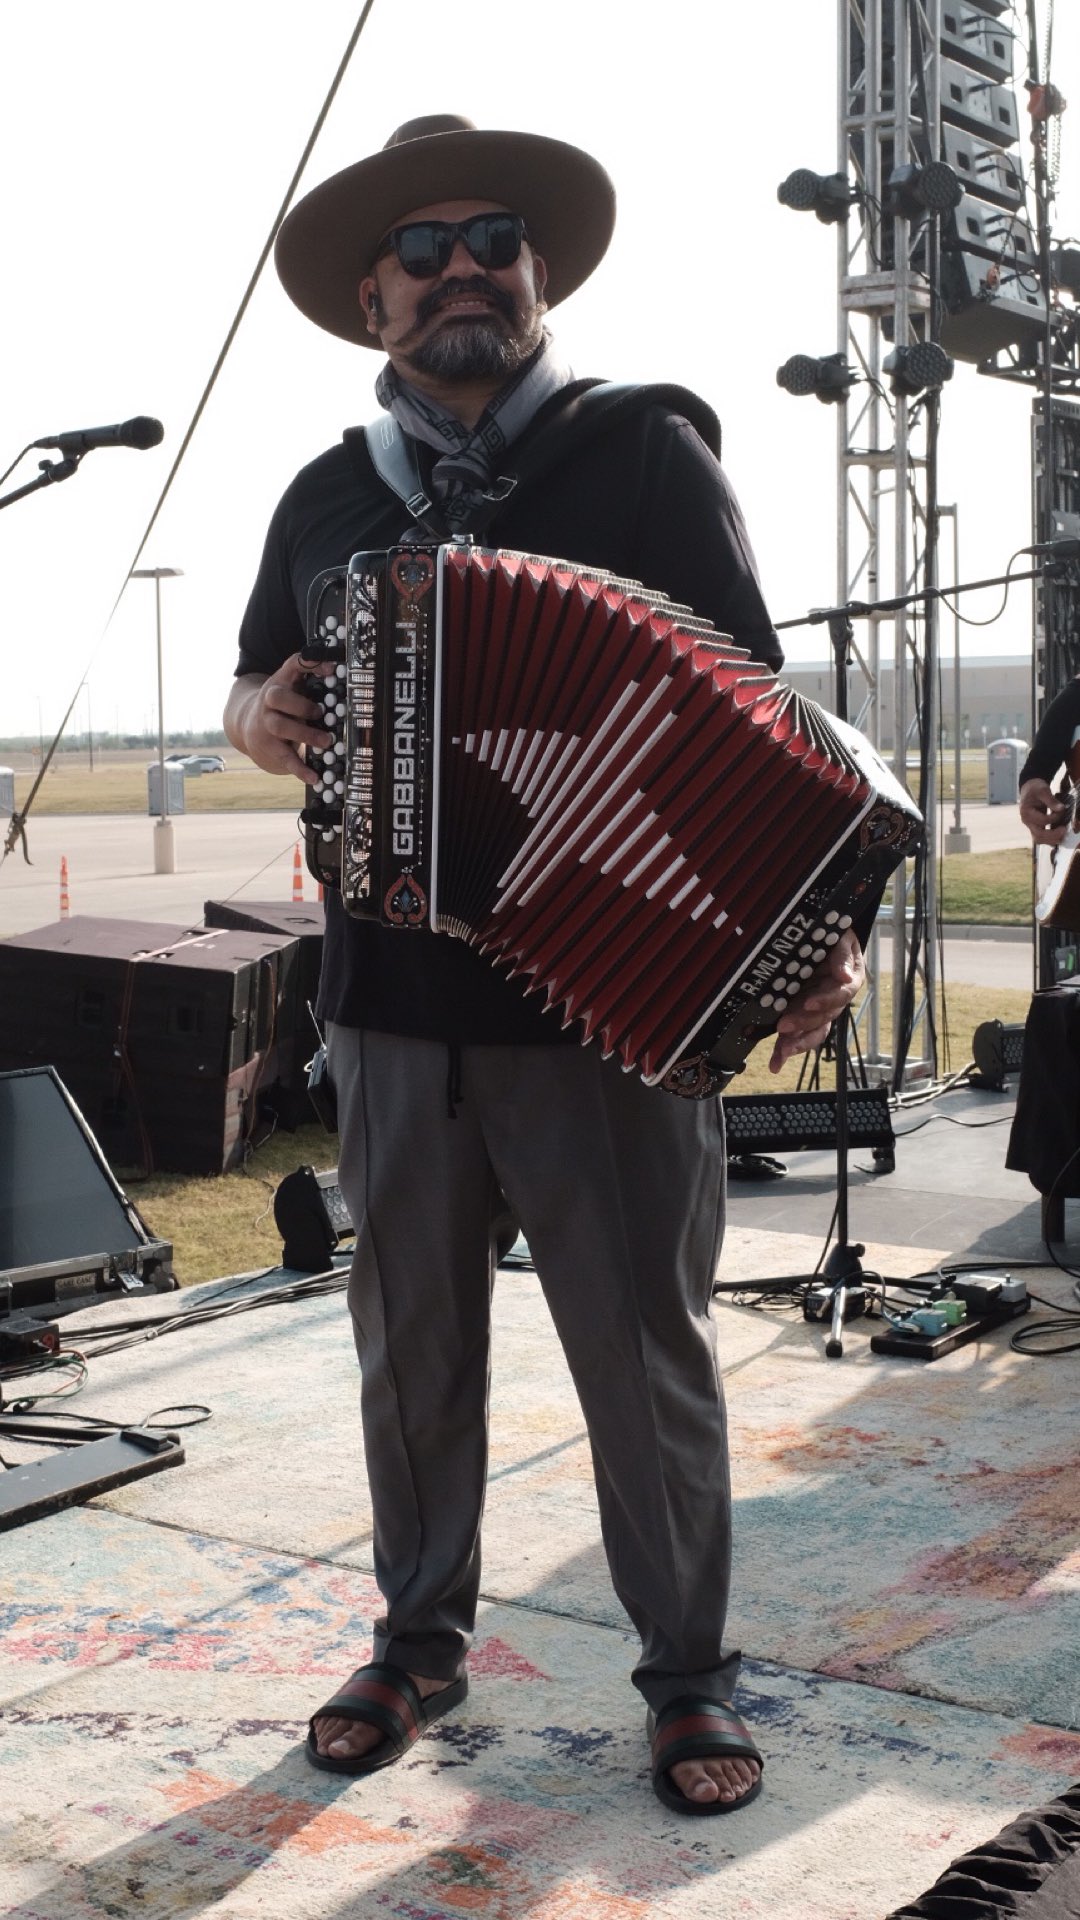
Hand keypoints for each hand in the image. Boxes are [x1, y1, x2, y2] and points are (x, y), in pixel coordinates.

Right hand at [227, 656, 333, 784]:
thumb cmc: (282, 707)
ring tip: (327, 741)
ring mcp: (266, 725)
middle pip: (277, 697)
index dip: (310, 663)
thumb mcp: (292, 690)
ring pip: (281, 727)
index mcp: (280, 682)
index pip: (292, 665)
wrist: (246, 727)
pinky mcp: (269, 748)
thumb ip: (311, 683)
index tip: (331, 668)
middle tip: (320, 712)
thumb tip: (340, 677)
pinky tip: (315, 777)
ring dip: (305, 734)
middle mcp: (269, 702)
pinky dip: (300, 769)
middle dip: (300, 704)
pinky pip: (285, 758)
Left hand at [768, 928, 864, 1072]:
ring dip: (796, 1044)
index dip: (826, 1000)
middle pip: (823, 1018)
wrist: (821, 938)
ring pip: (812, 1032)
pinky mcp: (802, 1015)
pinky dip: (786, 1049)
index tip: (809, 1001)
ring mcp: (817, 1010)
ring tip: (780, 1055)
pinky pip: (797, 1035)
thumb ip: (842, 954)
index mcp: (847, 982)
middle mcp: (833, 1000)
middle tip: (783, 1026)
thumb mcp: (841, 937)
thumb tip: (844, 976)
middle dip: (803, 1024)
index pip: (840, 995)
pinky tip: (775, 1064)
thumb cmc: (834, 936)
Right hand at [1019, 777, 1069, 845]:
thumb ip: (1051, 800)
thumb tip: (1061, 808)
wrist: (1030, 789)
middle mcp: (1026, 821)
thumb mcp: (1043, 790)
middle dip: (1053, 835)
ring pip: (1039, 839)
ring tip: (1063, 837)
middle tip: (1064, 830)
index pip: (1042, 820)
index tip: (1062, 810)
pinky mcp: (1035, 827)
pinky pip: (1041, 838)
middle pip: (1038, 835)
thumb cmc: (1035, 789)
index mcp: (1026, 812)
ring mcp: (1030, 826)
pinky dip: (1050, 840)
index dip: (1054, 818)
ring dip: (1051, 840)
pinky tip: (1059, 838)